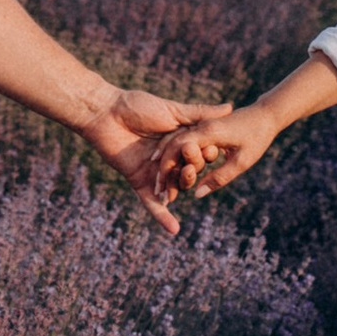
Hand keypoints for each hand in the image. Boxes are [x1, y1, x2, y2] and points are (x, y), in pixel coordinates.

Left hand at [84, 89, 228, 234]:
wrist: (106, 114)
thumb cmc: (137, 106)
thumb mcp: (173, 111)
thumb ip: (200, 114)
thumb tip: (230, 108)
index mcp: (180, 143)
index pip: (201, 154)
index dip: (208, 154)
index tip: (213, 149)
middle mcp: (170, 160)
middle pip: (190, 172)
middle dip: (193, 167)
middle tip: (190, 157)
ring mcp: (156, 173)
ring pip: (175, 187)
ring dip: (183, 185)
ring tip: (185, 176)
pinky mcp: (139, 182)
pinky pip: (152, 203)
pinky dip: (162, 216)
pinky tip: (174, 229)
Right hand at [156, 104, 282, 202]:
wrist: (267, 113)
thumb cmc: (258, 137)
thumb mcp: (242, 161)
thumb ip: (219, 177)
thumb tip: (197, 194)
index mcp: (208, 132)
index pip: (178, 148)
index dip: (167, 168)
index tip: (162, 186)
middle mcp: (201, 126)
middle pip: (173, 145)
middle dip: (163, 166)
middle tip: (157, 189)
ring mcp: (202, 124)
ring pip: (176, 140)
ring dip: (166, 159)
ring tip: (160, 179)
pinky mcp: (204, 125)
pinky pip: (184, 137)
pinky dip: (176, 151)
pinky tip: (173, 165)